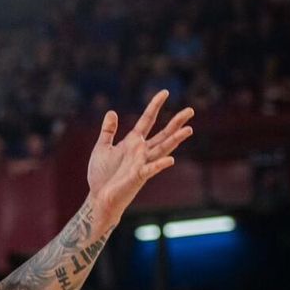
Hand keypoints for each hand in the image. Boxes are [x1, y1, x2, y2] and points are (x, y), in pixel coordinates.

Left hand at [87, 89, 194, 223]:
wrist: (98, 197)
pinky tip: (171, 160)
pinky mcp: (138, 177)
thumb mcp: (102, 148)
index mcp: (133, 142)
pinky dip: (160, 165)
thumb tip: (112, 112)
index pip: (147, 120)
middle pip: (163, 134)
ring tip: (189, 129)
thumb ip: (108, 131)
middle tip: (190, 110)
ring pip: (162, 149)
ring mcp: (142, 164)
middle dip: (176, 122)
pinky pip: (150, 169)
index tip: (165, 92)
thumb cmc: (101, 175)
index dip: (155, 106)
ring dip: (175, 140)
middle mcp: (141, 151)